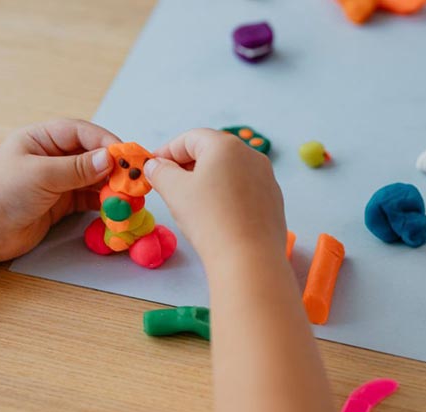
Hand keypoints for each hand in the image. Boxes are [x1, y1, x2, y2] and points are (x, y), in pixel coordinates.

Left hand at [0, 119, 119, 261]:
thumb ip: (76, 168)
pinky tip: (114, 208)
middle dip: (114, 167)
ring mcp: (56, 181)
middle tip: (134, 180)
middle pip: (91, 156)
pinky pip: (88, 200)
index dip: (106, 143)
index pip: (82, 133)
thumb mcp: (40, 174)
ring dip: (111, 187)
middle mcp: (51, 157)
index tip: (126, 157)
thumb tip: (109, 158)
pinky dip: (102, 204)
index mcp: (42, 138)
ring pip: (92, 179)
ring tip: (129, 197)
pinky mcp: (59, 204)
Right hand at [145, 128, 285, 262]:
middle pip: (211, 152)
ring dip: (205, 181)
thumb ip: (160, 172)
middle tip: (167, 185)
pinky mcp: (273, 201)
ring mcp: (266, 178)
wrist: (249, 259)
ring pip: (228, 172)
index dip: (167, 151)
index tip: (152, 167)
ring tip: (189, 203)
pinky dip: (225, 196)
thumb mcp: (174, 191)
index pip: (190, 138)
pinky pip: (243, 191)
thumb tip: (155, 166)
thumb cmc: (209, 219)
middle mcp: (251, 155)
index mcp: (226, 146)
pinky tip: (214, 216)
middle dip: (186, 166)